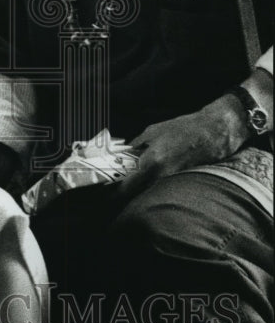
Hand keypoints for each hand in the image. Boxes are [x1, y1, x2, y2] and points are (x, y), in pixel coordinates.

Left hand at [116, 94, 248, 200]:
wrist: (213, 131)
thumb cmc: (183, 128)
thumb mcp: (152, 131)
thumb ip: (136, 145)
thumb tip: (125, 153)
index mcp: (152, 162)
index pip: (129, 186)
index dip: (117, 192)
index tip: (109, 193)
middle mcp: (163, 176)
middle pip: (139, 194)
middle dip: (129, 193)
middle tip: (120, 189)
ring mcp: (176, 181)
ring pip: (153, 193)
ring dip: (143, 190)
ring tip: (137, 183)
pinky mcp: (185, 182)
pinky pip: (166, 189)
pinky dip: (159, 187)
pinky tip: (156, 179)